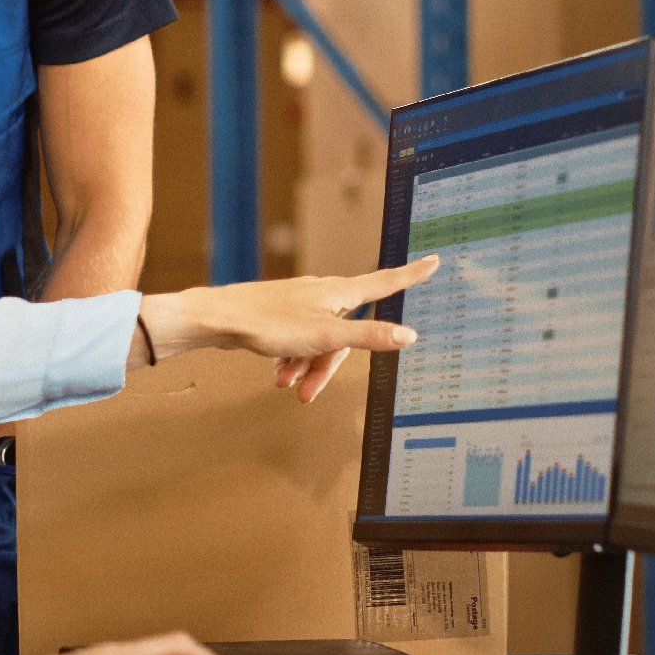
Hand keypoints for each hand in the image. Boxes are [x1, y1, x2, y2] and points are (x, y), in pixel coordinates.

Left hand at [136, 255, 439, 400]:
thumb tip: (409, 335)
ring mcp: (301, 303)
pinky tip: (277, 375)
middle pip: (345, 333)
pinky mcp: (282, 314)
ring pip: (319, 341)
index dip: (412, 276)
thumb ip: (369, 337)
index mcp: (340, 293)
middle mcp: (323, 293)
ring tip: (287, 385)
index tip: (434, 261)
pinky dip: (292, 360)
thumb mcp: (327, 337)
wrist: (220, 319)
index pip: (386, 283)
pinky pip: (298, 341)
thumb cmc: (270, 323)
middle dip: (329, 365)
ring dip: (306, 367)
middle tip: (310, 394)